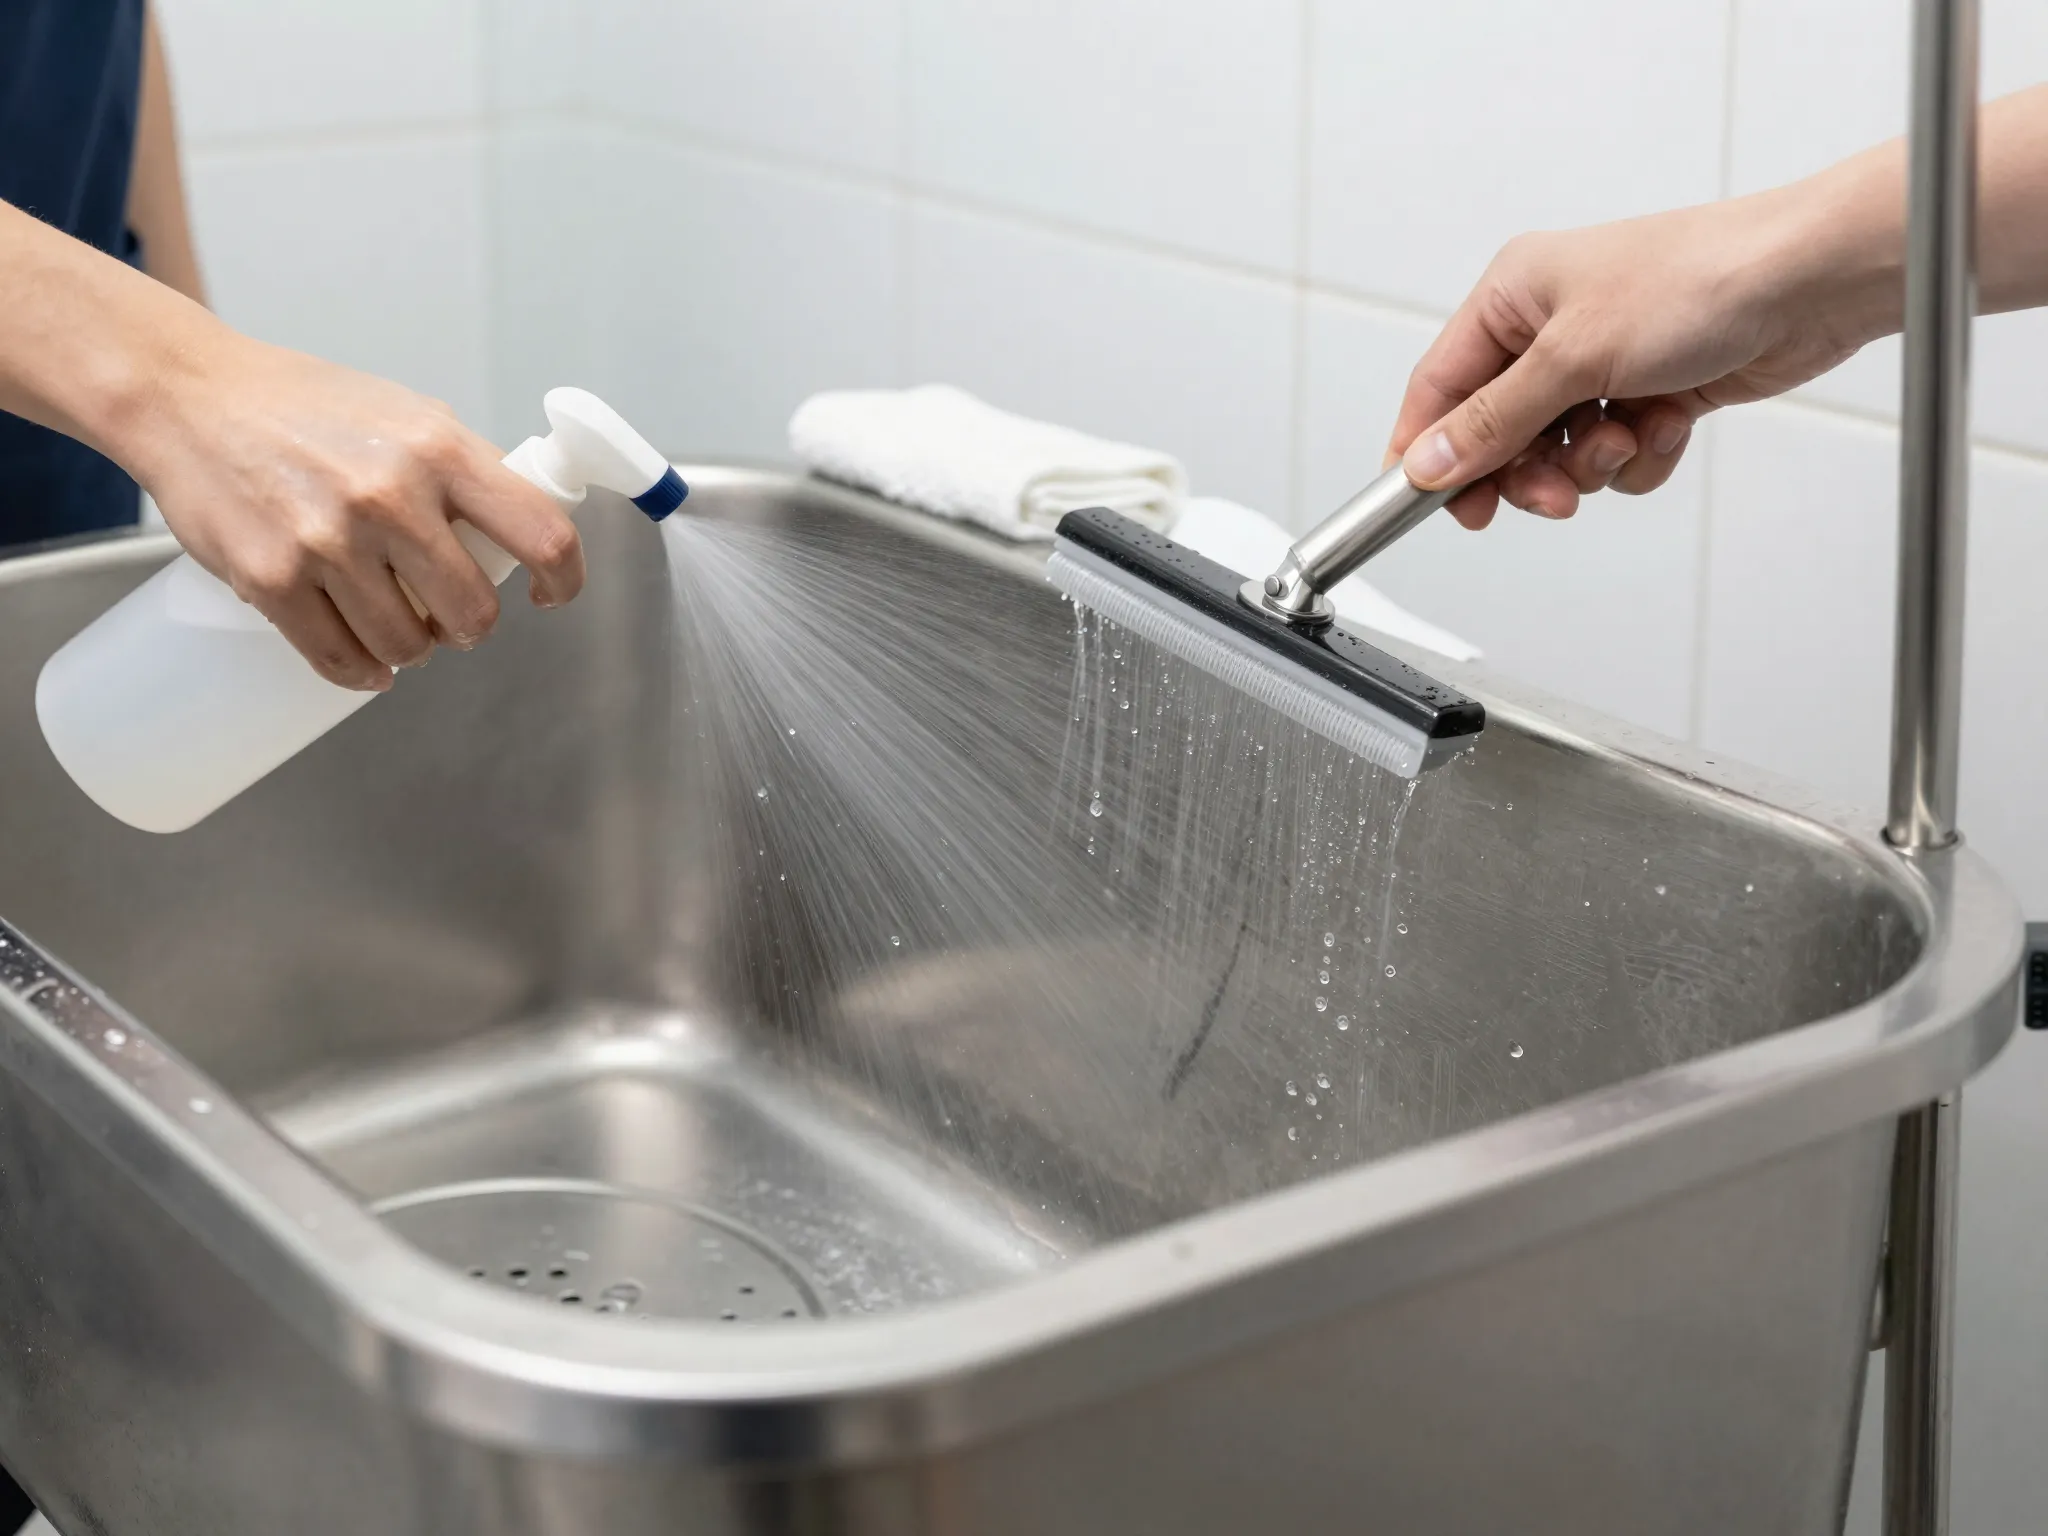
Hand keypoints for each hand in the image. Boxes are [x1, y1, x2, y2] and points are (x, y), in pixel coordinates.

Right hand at [133, 335, 583, 690]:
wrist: (190, 397)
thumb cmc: (305, 407)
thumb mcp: (407, 415)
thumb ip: (465, 472)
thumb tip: (521, 534)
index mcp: (439, 448)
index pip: (542, 532)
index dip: (562, 579)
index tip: (549, 594)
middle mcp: (390, 496)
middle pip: (474, 612)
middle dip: (468, 624)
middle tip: (448, 611)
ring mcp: (328, 541)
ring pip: (410, 646)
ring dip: (411, 646)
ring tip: (393, 618)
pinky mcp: (272, 579)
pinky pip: (341, 660)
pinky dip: (362, 672)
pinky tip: (366, 660)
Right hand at [1387, 181, 1900, 529]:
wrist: (1808, 283)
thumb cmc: (1698, 280)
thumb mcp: (1572, 356)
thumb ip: (1493, 420)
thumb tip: (1428, 461)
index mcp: (1514, 294)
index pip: (1440, 385)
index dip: (1427, 449)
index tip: (1424, 501)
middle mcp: (1551, 327)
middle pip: (1498, 432)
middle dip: (1528, 470)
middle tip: (1552, 494)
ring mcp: (1602, 361)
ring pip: (1558, 453)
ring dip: (1592, 462)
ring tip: (1627, 435)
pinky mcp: (1649, 391)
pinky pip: (1614, 455)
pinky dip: (1639, 453)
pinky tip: (1667, 422)